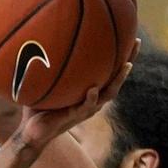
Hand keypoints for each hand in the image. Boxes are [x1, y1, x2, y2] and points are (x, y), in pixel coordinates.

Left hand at [14, 40, 138, 154]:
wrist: (31, 132)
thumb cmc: (37, 106)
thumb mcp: (42, 82)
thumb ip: (46, 64)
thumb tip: (41, 38)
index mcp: (89, 90)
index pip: (109, 70)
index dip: (121, 54)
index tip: (131, 35)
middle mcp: (92, 99)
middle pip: (116, 79)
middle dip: (128, 61)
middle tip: (136, 43)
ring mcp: (85, 109)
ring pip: (108, 94)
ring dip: (117, 80)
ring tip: (126, 67)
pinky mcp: (73, 118)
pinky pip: (85, 107)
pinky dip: (90, 99)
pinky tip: (93, 90)